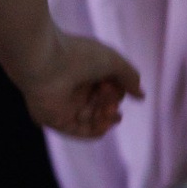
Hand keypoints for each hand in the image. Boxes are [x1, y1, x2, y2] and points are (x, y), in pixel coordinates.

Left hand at [26, 34, 140, 141]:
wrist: (44, 62)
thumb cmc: (79, 55)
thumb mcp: (114, 62)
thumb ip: (130, 77)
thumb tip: (141, 95)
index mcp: (86, 70)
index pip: (110, 87)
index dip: (117, 89)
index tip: (111, 84)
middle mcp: (75, 87)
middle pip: (102, 103)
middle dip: (111, 102)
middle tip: (107, 95)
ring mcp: (64, 104)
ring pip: (93, 118)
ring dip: (105, 117)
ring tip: (109, 111)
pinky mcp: (55, 119)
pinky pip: (78, 131)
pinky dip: (94, 132)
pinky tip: (104, 128)